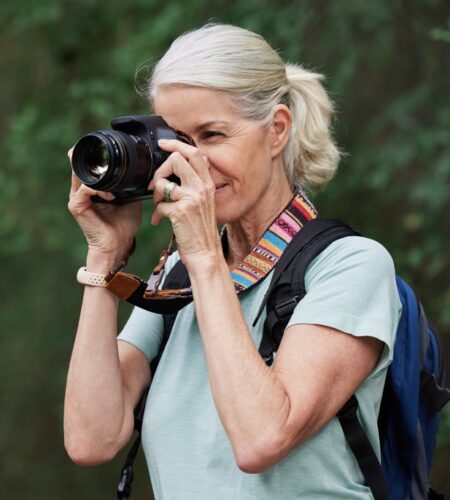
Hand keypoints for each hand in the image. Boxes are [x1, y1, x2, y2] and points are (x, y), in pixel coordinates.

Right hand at [67, 147, 141, 266]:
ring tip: (113, 181)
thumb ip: (129, 184)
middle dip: (93, 157)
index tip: (110, 151)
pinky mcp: (76, 206)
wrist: (118, 244)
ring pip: (80, 173)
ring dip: (99, 174)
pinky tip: (110, 196)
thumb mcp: (130, 198)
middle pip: (78, 163)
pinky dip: (99, 190)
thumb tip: (142, 170)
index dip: (94, 153)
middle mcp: (80, 190)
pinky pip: (85, 189)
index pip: (87, 163)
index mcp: (92, 187)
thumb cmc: (124, 225)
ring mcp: (76, 197)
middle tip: (109, 156)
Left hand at [150, 140, 221, 268]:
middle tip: (156, 185)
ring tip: (159, 206)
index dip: (177, 144)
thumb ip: (199, 183)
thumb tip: (195, 162)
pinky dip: (157, 214)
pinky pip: (159, 205)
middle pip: (176, 160)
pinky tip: (160, 221)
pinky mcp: (180, 212)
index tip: (163, 144)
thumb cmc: (202, 231)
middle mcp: (201, 189)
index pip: (195, 154)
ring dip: (156, 195)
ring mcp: (191, 199)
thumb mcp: (206, 203)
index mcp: (208, 184)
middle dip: (160, 170)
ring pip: (163, 182)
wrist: (205, 255)